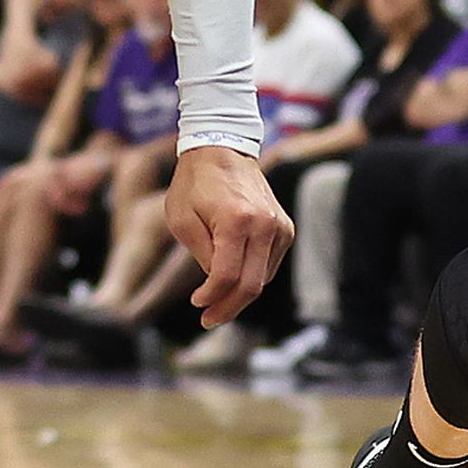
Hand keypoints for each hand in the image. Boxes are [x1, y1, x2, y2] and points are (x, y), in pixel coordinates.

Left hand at [168, 145, 291, 325]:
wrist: (222, 148)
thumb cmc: (195, 183)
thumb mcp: (182, 218)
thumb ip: (201, 254)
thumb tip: (217, 285)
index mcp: (236, 220)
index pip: (227, 276)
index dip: (211, 297)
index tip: (197, 305)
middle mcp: (265, 224)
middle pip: (251, 285)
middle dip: (228, 307)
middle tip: (209, 319)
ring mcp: (279, 226)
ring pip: (263, 278)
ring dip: (239, 294)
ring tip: (216, 300)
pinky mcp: (285, 228)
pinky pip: (269, 264)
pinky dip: (252, 276)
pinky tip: (233, 277)